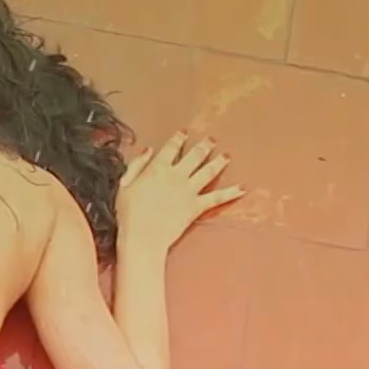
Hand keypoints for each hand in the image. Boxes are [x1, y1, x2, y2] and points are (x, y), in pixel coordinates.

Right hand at [115, 133, 243, 251]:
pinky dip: (231, 192)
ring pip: (209, 171)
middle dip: (204, 146)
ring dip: (219, 161)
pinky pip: (217, 197)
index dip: (179, 138)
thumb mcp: (125, 185)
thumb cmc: (128, 213)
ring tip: (227, 155)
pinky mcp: (197, 206)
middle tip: (212, 139)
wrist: (143, 237)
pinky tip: (243, 188)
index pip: (171, 148)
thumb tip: (148, 149)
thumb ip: (137, 165)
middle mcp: (177, 175)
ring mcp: (189, 190)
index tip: (184, 132)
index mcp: (158, 168)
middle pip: (195, 155)